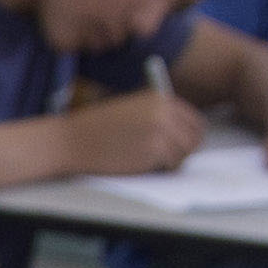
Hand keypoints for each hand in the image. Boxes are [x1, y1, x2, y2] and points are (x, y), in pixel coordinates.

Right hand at [62, 83, 205, 175]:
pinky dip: (161, 168)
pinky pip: (171, 164)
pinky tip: (143, 164)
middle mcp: (163, 112)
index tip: (185, 146)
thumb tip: (185, 135)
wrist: (73, 140)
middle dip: (185, 151)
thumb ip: (159, 116)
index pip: (194, 120)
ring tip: (152, 161)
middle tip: (171, 159)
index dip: (192, 136)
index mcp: (159, 99)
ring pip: (184, 153)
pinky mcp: (153, 151)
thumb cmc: (98, 128)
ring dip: (173, 161)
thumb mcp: (132, 110)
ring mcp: (160, 131)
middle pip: (194, 138)